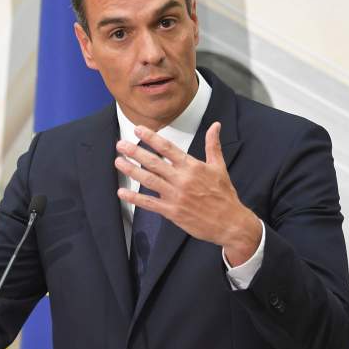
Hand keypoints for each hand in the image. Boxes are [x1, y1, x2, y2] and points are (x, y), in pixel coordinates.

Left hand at [114, 122, 260, 265]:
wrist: (230, 223)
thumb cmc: (224, 194)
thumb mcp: (219, 167)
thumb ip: (213, 145)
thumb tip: (216, 125)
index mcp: (192, 166)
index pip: (168, 148)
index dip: (151, 138)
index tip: (138, 129)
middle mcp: (182, 179)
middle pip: (154, 163)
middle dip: (135, 152)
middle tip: (120, 144)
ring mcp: (175, 196)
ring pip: (149, 181)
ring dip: (132, 171)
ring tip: (118, 162)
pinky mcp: (172, 212)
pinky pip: (150, 203)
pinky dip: (135, 198)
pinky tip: (122, 192)